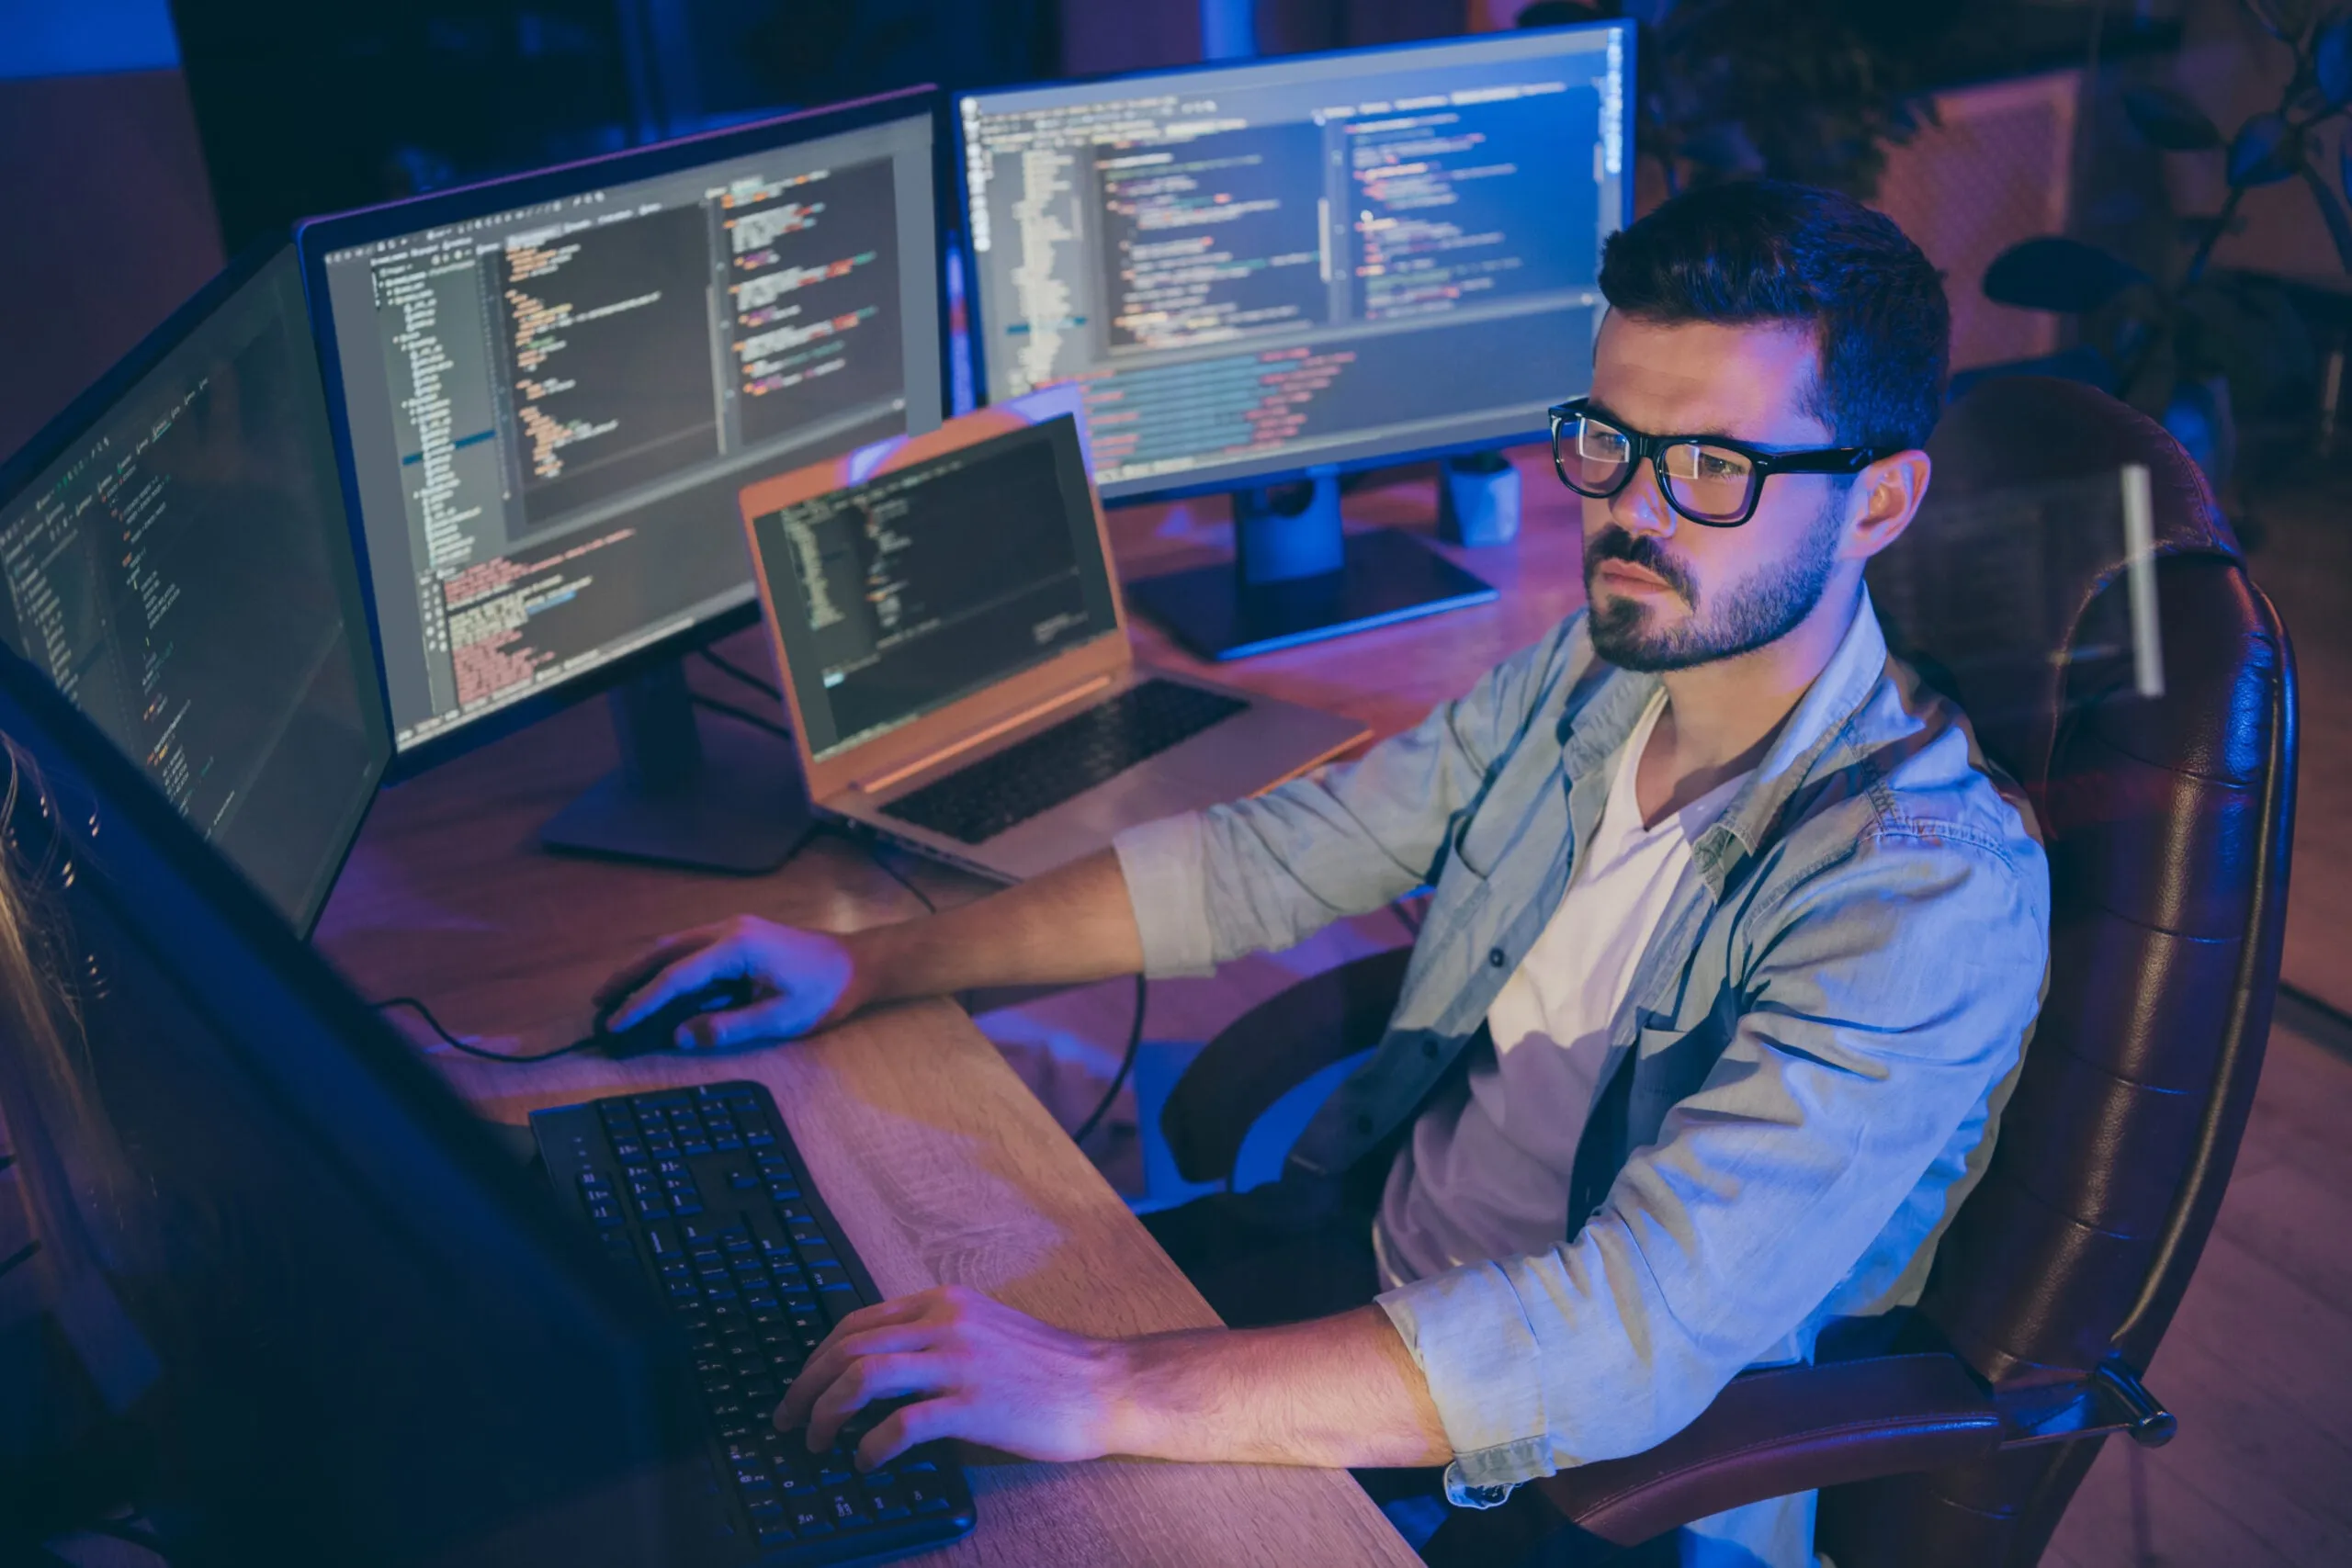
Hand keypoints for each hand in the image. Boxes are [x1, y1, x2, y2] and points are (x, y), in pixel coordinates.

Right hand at [594, 915, 864, 1049]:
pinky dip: (667, 966)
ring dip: (645, 969)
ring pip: (675, 947)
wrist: (858, 964)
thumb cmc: (824, 991)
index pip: (675, 976)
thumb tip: (680, 1036)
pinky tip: (657, 985)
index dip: (642, 1002)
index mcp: (736, 946)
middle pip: (664, 952)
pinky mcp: (739, 937)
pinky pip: (692, 949)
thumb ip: (728, 1027)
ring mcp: (732, 929)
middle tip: (599, 1003)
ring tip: (617, 994)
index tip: (616, 1024)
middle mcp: (727, 929)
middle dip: (629, 977)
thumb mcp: (780, 1017)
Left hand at [774, 1285, 1125, 1468]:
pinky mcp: (974, 1403)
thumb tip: (876, 1367)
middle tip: (788, 1421)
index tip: (801, 1388)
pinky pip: (902, 1423)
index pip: (857, 1321)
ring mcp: (959, 1360)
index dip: (818, 1357)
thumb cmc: (1047, 1366)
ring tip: (818, 1442)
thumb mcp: (984, 1328)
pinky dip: (871, 1445)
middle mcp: (945, 1321)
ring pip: (864, 1375)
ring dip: (827, 1412)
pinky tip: (866, 1461)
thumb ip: (935, 1334)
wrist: (1104, 1384)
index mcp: (943, 1301)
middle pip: (848, 1346)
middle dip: (806, 1387)